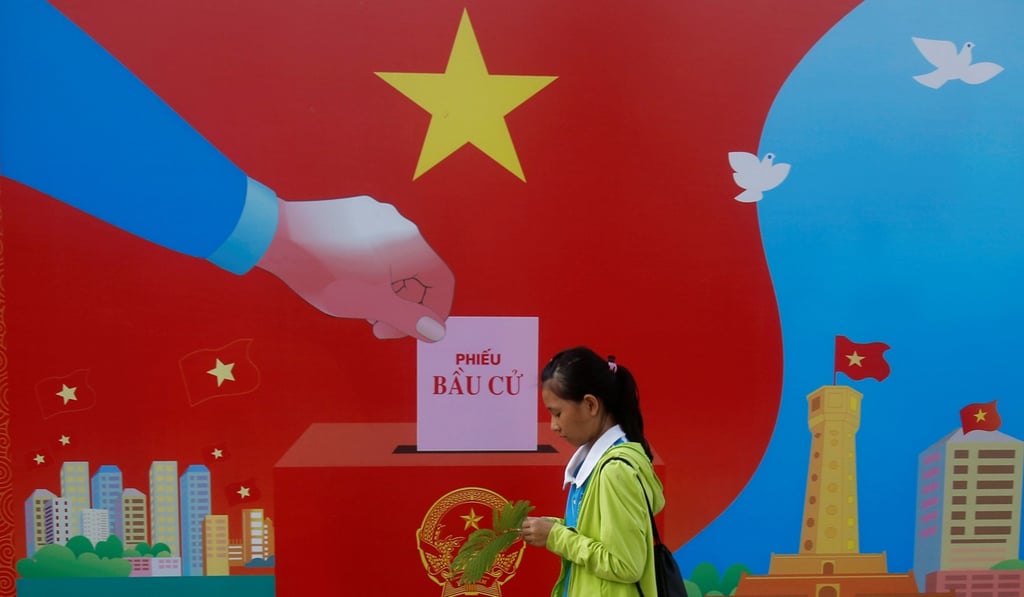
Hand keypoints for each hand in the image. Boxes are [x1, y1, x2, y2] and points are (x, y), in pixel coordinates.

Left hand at [257, 196, 453, 341]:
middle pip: (420, 270)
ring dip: (389, 287)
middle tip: (378, 324)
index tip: (413, 332)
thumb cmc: (325, 273)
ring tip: (362, 305)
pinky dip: (374, 267)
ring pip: (398, 257)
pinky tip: (349, 280)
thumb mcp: (369, 304)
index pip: (442, 283)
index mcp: (412, 246)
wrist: (278, 235)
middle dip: (406, 303)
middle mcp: (401, 225)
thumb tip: (436, 332)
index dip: (433, 314)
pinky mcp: (357, 210)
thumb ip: (407, 320)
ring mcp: (378, 214)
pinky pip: (378, 243)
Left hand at [520, 516, 553, 547]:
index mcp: (534, 523)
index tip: (522, 525)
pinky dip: (528, 540)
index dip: (521, 525)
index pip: (522, 524)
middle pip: (522, 531)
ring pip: (524, 537)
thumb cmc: (549, 526)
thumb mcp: (541, 519)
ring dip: (524, 535)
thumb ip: (531, 519)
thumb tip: (524, 519)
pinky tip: (531, 538)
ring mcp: (534, 537)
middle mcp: (533, 530)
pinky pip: (528, 542)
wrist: (557, 534)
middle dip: (521, 530)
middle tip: (522, 530)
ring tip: (527, 534)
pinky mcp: (535, 543)